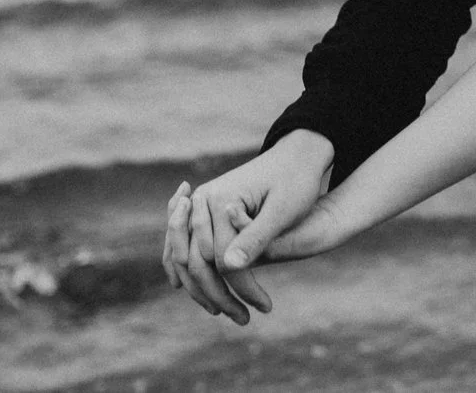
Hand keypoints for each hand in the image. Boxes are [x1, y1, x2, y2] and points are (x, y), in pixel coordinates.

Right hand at [159, 132, 334, 323]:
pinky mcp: (200, 209)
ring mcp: (197, 205)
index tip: (265, 307)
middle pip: (198, 263)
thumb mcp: (283, 210)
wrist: (296, 156)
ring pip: (183, 258)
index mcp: (220, 200)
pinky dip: (182, 269)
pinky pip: (180, 245)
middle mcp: (201, 202)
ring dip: (199, 289)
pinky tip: (186, 288)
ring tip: (222, 311)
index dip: (243, 289)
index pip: (223, 261)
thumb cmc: (296, 182)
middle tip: (244, 319)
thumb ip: (255, 237)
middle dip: (220, 295)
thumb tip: (229, 267)